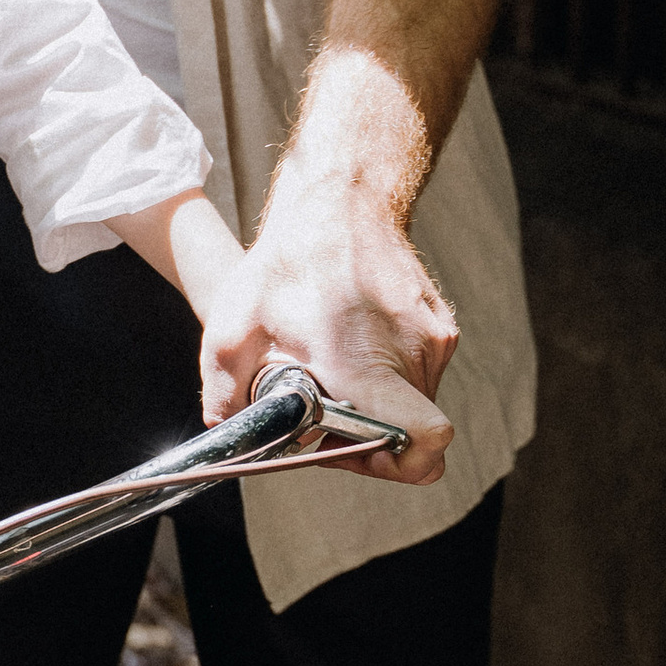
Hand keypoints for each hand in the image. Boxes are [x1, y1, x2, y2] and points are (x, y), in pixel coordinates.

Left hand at [197, 170, 456, 485]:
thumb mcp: (232, 328)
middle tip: (324, 409)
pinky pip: (419, 376)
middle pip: (408, 435)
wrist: (341, 199)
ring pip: (414, 407)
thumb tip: (228, 432)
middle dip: (368, 438)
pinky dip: (387, 375)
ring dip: (376, 403)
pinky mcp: (441, 327)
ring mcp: (433, 340)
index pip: (424, 442)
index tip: (355, 451)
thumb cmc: (289, 260)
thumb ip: (225, 394)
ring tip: (334, 365)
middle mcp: (413, 355)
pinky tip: (351, 343)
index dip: (393, 466)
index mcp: (366, 364)